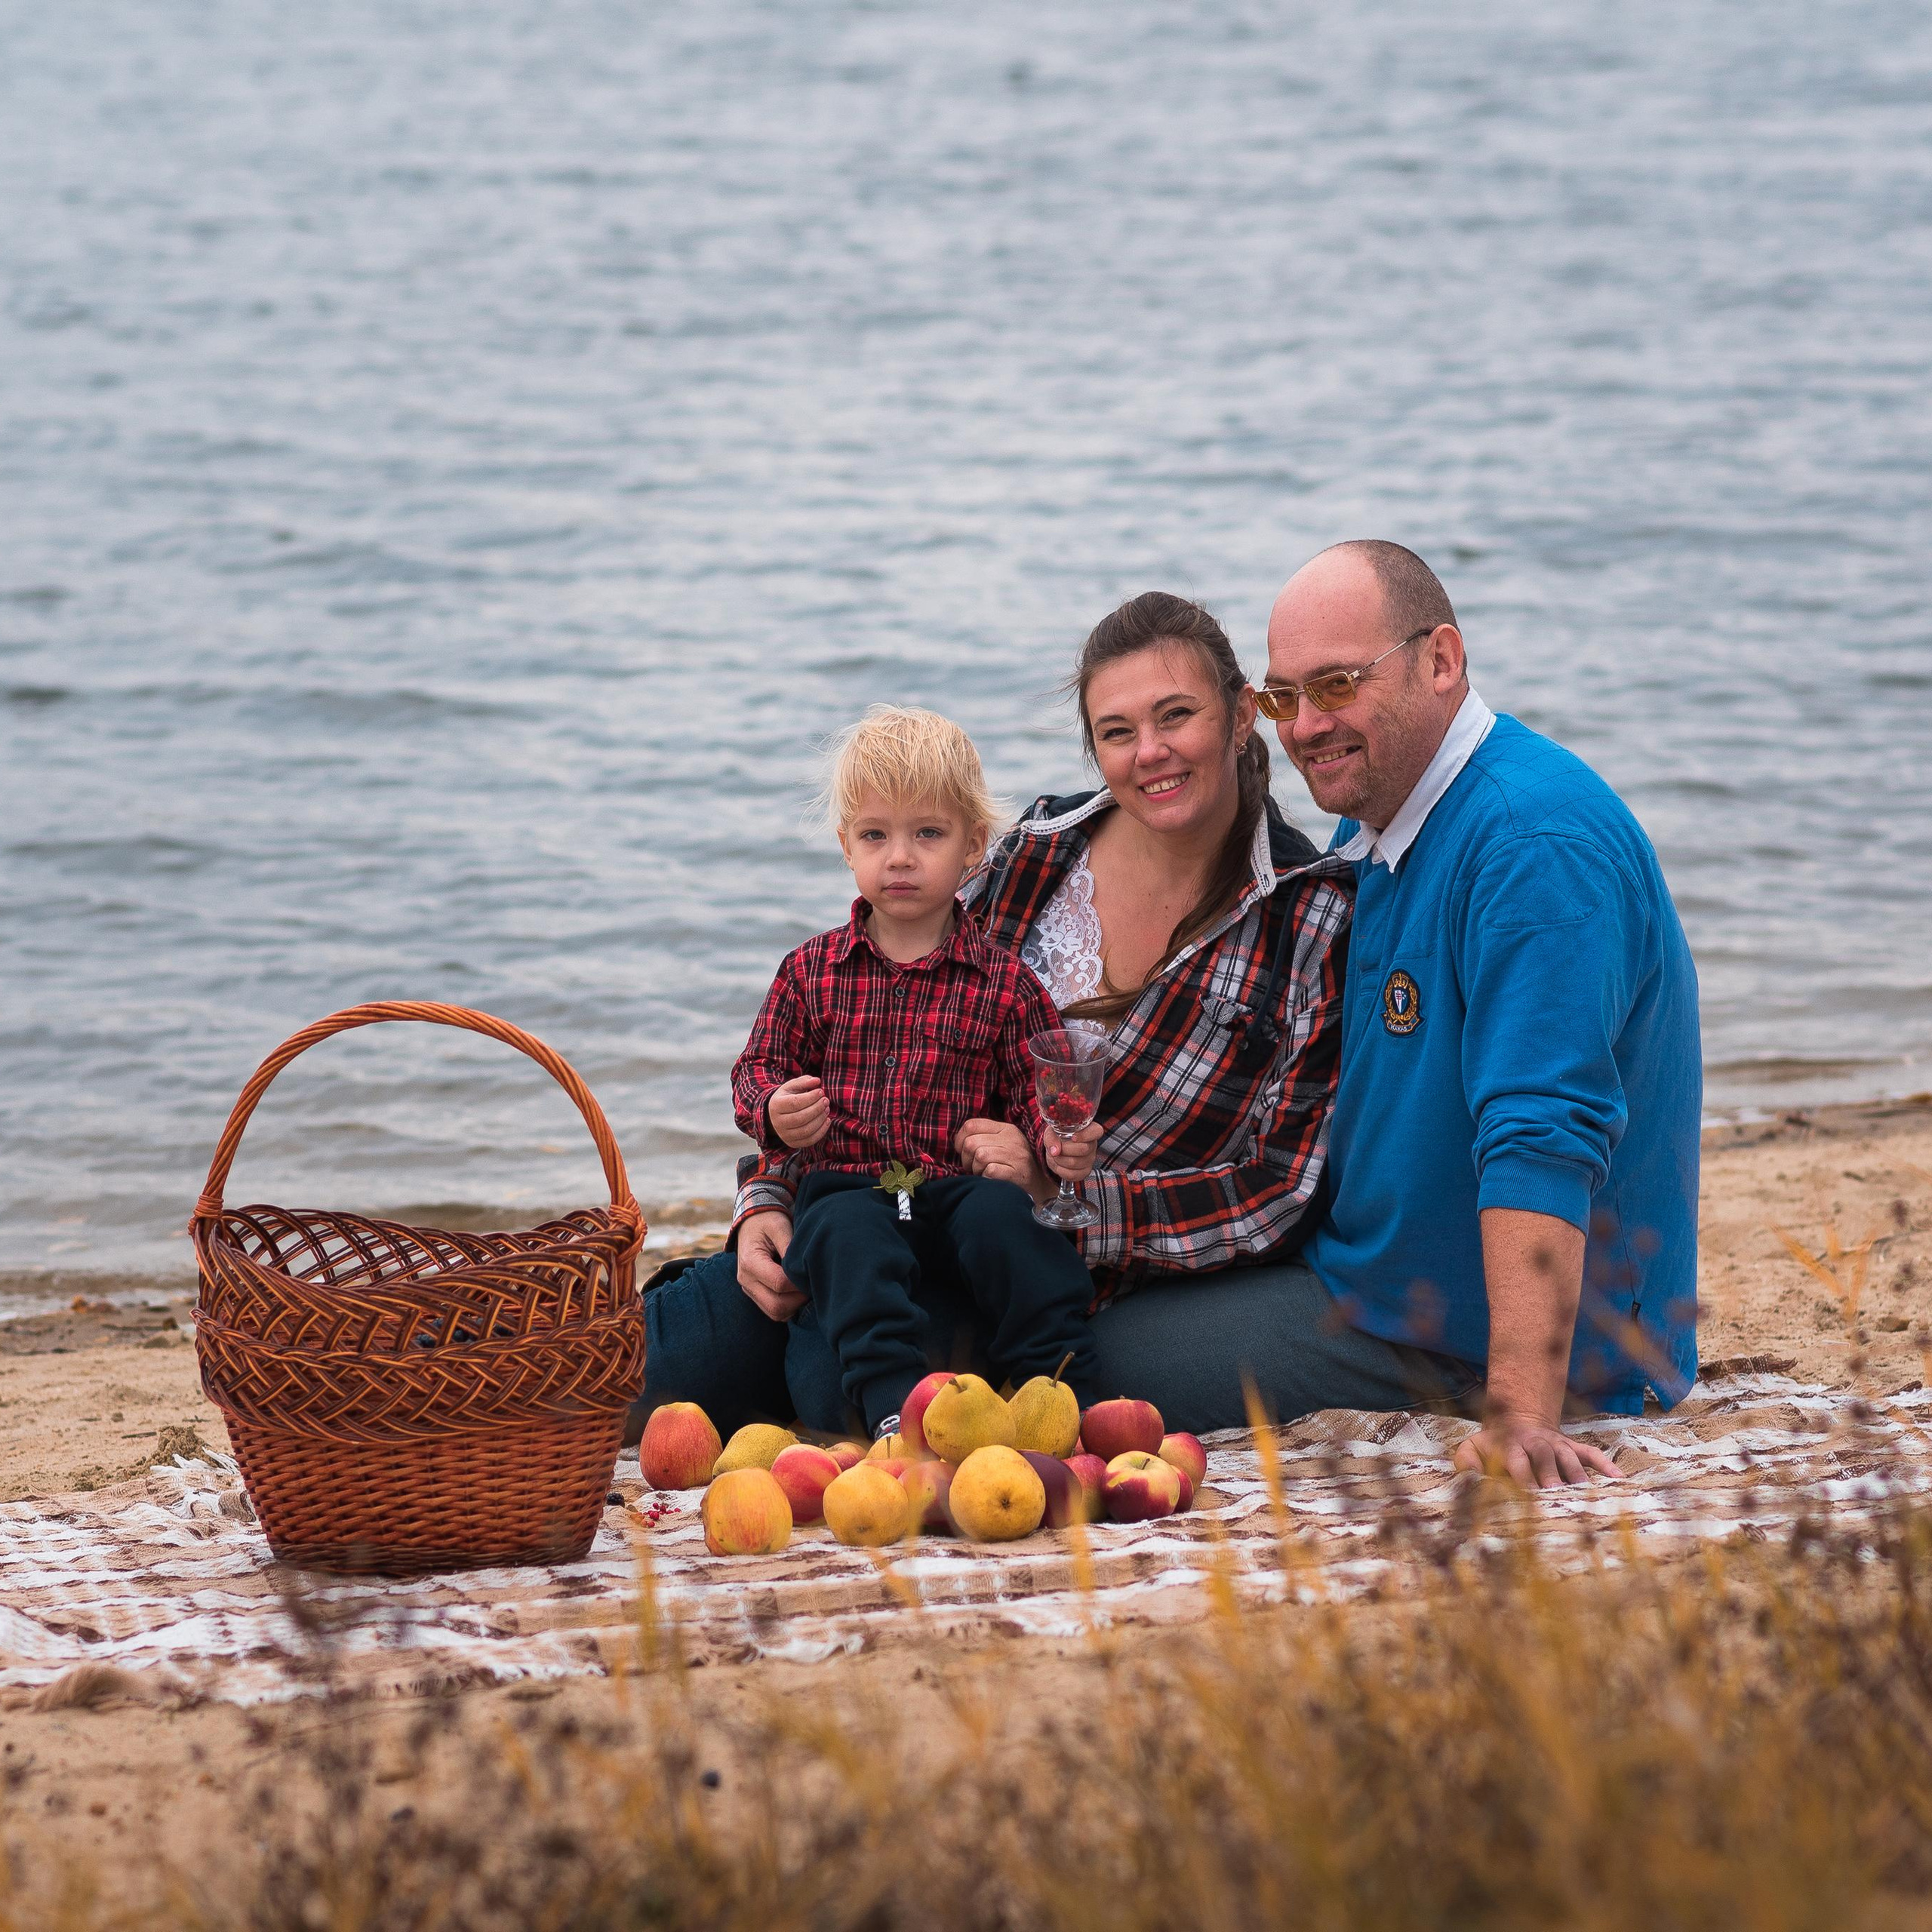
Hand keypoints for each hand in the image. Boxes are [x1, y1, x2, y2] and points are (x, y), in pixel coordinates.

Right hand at [735, 1211, 803, 1321]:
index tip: (814, 1275)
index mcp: (750, 1262)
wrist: (751, 1222)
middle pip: (776, 1305)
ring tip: (807, 1289)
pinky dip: (788, 1308)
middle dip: (799, 1300)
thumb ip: (790, 1246)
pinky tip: (798, 1293)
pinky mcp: (754, 1294)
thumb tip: (802, 1269)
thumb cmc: (767, 1221)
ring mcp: (749, 1289)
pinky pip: (773, 1311)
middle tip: (814, 1287)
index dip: (800, 1284)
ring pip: (775, 1313)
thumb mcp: (779, 1226)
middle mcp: (746, 1280)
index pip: (779, 1283)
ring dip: (794, 1306)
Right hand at [766, 1076, 829, 1149]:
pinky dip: (821, 1131)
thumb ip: (804, 1081)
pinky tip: (827, 1120)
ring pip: (806, 1130)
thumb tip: (817, 1081)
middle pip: (801, 1118)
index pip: (794, 1103)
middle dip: (817, 1108)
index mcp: (776, 1106)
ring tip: (827, 1109)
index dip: (810, 1097)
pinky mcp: (793, 1143)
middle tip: (826, 1101)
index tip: (821, 1091)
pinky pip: (810, 1140)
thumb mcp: (792, 1087)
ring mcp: (785, 1135)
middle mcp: (778, 1122)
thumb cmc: (788, 1098)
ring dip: (820, 1119)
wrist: (777, 1115)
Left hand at [954, 1117, 1051, 1204]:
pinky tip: (992, 1180)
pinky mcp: (1017, 1173)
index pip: (971, 1125)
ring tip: (984, 1173)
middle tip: (974, 1167)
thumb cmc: (1012, 1165)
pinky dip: (986, 1178)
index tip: (962, 1151)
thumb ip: (983, 1137)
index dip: (960, 1140)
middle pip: (971, 1143)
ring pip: (979, 1156)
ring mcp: (1016, 1156)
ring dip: (976, 1169)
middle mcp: (1012, 1139)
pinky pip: (989, 1171)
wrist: (1037, 1185)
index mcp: (1006, 1128)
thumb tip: (958, 1142)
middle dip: (966, 1159)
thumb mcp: (1001, 1144)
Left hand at [1043, 1122, 1101, 1185]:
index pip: (1096, 1131)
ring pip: (1075, 1162)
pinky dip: (1061, 1170)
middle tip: (1057, 1148)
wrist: (1056, 1150)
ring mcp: (1090, 1160)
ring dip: (1060, 1160)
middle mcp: (1092, 1145)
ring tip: (1056, 1155)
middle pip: (1083, 1149)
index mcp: (1089, 1130)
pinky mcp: (1084, 1172)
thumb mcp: (1052, 1132)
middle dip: (1065, 1149)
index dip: (1085, 1135)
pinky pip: (1072, 1174)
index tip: (1073, 1137)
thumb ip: (1051, 1137)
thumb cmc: (1057, 1137)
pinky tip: (1059, 1164)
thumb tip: (1055, 1150)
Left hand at [1453, 1411, 1622, 1488]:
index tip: (1526, 1497)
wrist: (1517, 1418)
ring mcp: (1558, 1444)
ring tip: (1586, 1497)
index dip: (1522, 1477)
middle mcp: (1537, 1442)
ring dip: (1577, 1476)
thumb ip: (1467, 1463)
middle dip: (1551, 1477)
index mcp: (1511, 1444)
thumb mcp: (1473, 1447)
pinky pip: (1592, 1453)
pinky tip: (1620, 1480)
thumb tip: (1469, 1480)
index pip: (1517, 1460)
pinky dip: (1606, 1465)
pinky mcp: (1573, 1446)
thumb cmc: (1493, 1445)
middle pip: (1545, 1457)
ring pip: (1570, 1457)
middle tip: (1556, 1497)